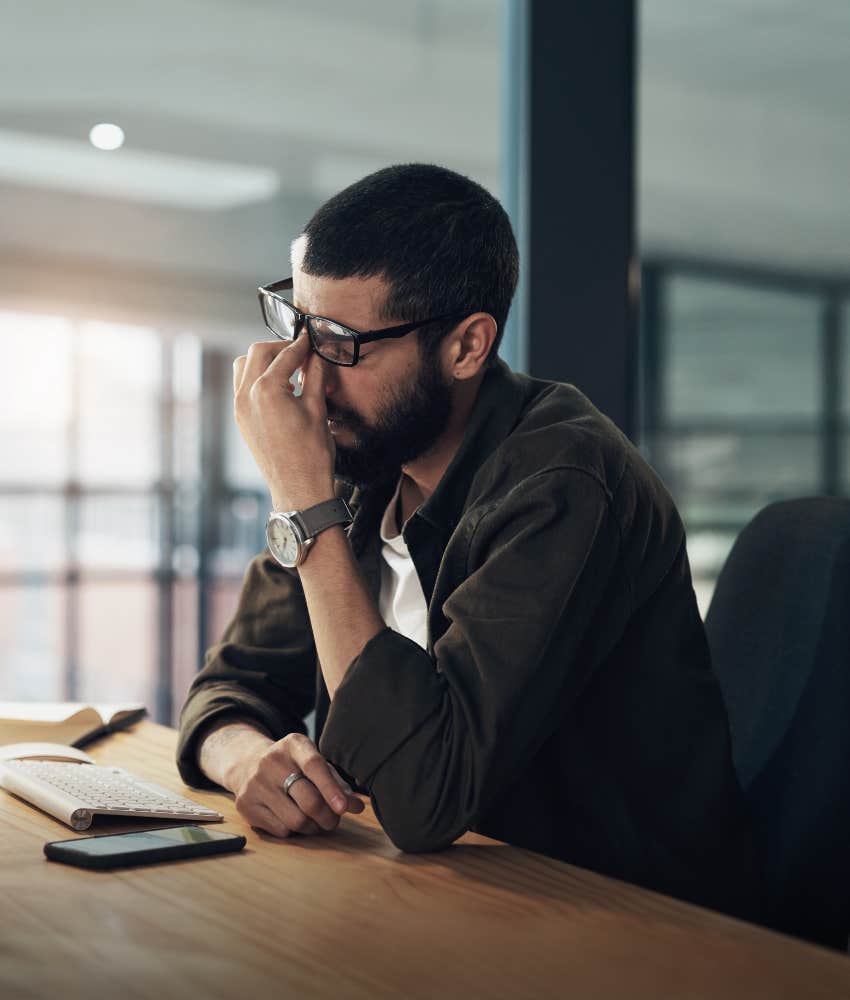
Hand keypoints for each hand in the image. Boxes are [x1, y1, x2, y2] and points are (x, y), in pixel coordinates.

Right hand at [226, 731, 364, 837]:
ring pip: (296, 820)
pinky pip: (280, 830)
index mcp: (293, 744)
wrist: (247, 763)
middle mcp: (271, 761)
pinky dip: (294, 831)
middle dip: (328, 817)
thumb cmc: (292, 766)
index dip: (331, 789)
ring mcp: (255, 784)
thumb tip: (357, 806)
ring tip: (315, 821)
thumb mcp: (313, 763)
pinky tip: (294, 819)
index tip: (344, 808)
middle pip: (308, 800)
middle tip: (334, 820)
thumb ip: (337, 783)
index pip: (314, 766)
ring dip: (312, 827)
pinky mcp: (245, 805)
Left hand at [233, 334, 334, 510]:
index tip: (311, 339)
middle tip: (301, 352)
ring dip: (264, 361)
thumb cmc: (311, 456)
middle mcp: (246, 396)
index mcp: (267, 390)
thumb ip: (315, 375)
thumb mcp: (318, 409)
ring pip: (244, 366)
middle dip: (280, 348)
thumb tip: (317, 355)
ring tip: (288, 368)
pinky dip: (256, 378)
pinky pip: (242, 386)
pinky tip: (279, 388)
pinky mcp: (240, 420)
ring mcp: (240, 408)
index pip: (285, 355)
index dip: (301, 345)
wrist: (298, 490)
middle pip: (258, 352)